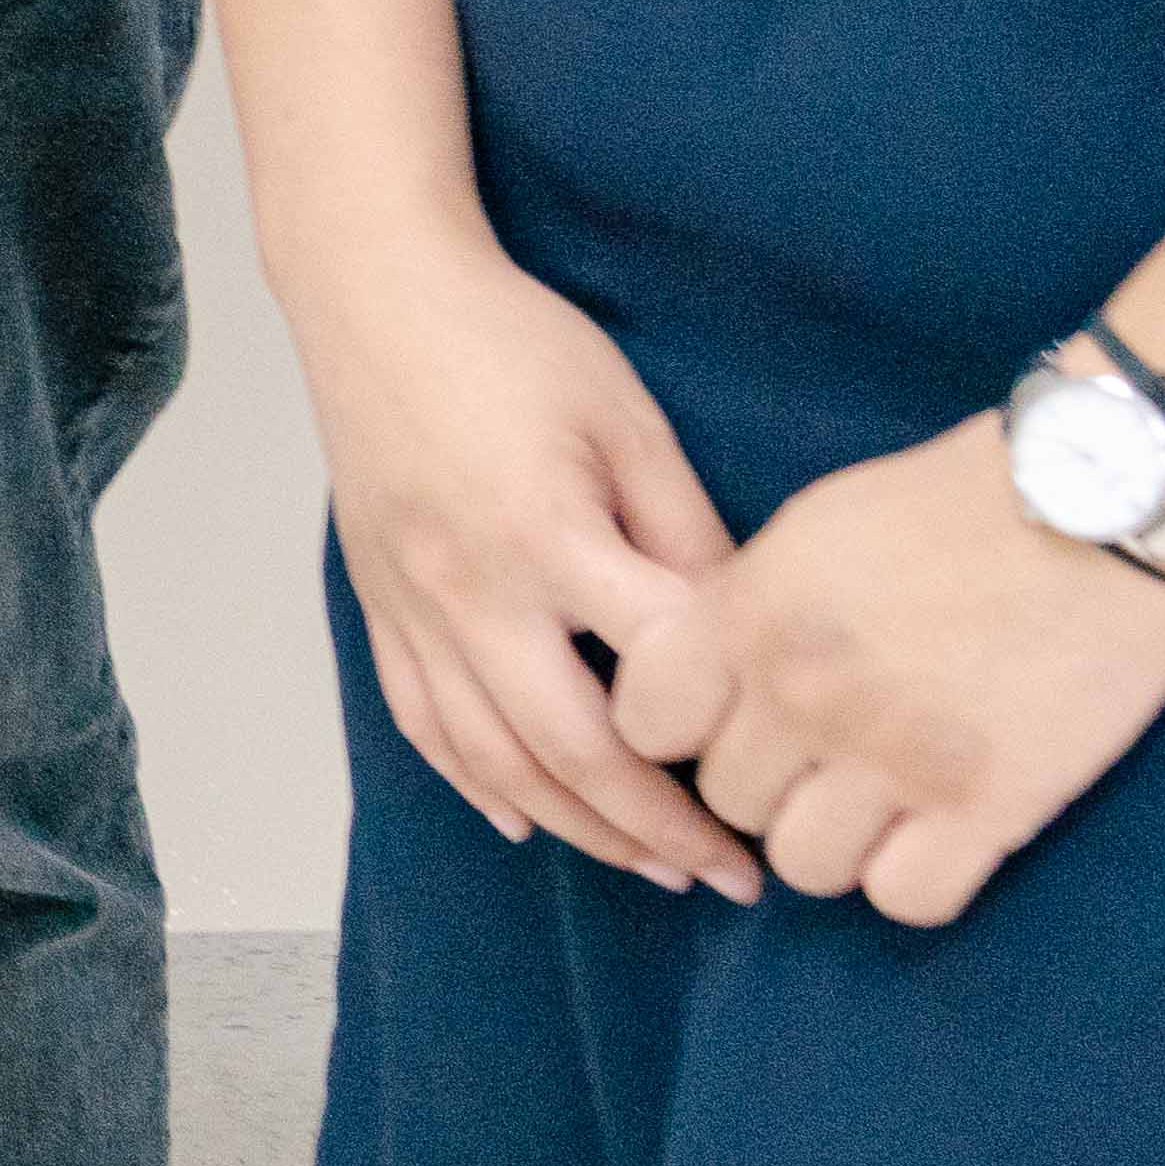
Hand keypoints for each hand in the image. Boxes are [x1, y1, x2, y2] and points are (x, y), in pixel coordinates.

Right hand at [279, 221, 753, 895]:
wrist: (373, 290)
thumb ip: (687, 534)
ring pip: (492, 758)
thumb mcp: (628, 421)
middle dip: (659, 828)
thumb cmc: (512, 340)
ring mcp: (413, 606)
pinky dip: (473, 782)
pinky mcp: (378, 600)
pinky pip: (421, 719)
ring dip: (577, 826)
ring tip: (649, 867)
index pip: (655, 674)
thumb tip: (746, 638)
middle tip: (734, 875)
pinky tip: (522, 817)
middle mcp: (471, 592)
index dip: (729, 739)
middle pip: (572, 751)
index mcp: (546, 538)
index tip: (791, 779)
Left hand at [609, 415, 1164, 924]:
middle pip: (729, 802)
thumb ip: (745, 608)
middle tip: (824, 758)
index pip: (645, 726)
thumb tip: (705, 678)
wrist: (1097, 502)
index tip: (727, 721)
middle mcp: (803, 694)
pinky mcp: (990, 806)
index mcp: (747, 615)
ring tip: (880, 803)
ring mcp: (894, 757)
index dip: (680, 732)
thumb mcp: (810, 531)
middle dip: (769, 784)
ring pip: (804, 866)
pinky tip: (939, 836)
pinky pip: (906, 899)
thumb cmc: (950, 502)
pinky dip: (915, 881)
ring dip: (835, 842)